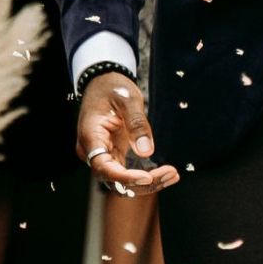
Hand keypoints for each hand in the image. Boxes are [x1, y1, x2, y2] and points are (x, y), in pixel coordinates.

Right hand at [76, 72, 178, 193]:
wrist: (103, 81)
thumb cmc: (111, 86)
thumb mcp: (127, 99)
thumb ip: (136, 123)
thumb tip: (146, 151)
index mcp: (91, 137)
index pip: (104, 168)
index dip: (125, 177)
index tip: (147, 178)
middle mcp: (92, 151)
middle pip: (114, 179)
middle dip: (142, 182)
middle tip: (170, 173)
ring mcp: (102, 154)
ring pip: (122, 180)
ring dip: (147, 182)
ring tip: (172, 174)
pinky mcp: (112, 154)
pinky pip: (126, 172)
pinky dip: (145, 176)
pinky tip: (165, 173)